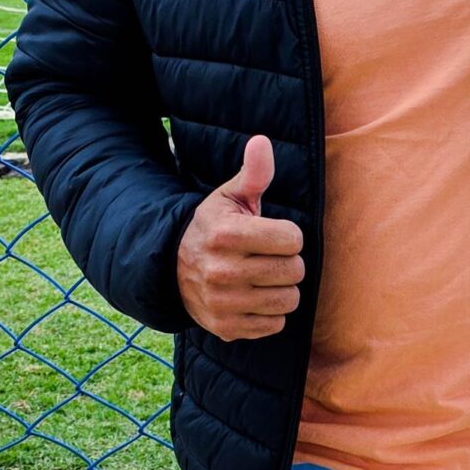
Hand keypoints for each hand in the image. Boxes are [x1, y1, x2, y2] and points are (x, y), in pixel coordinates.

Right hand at [176, 136, 304, 340]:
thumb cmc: (215, 227)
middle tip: (269, 258)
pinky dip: (271, 314)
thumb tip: (262, 142)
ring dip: (283, 289)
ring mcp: (223, 303)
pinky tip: (254, 298)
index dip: (288, 236)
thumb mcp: (230, 197)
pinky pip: (275, 325)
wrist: (175, 268)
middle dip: (288, 262)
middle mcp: (222, 270)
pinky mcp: (226, 328)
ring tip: (264, 278)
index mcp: (226, 234)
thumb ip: (253, 173)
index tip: (272, 235)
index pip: (293, 239)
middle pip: (294, 271)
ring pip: (288, 300)